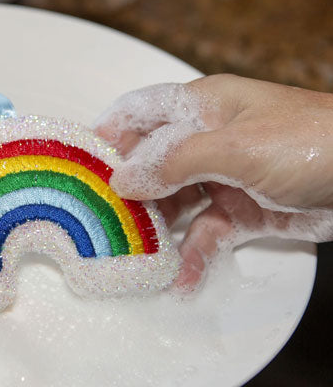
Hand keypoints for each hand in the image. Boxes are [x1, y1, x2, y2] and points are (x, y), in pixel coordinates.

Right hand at [95, 75, 332, 288]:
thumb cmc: (308, 141)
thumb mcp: (235, 146)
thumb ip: (174, 161)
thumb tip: (121, 179)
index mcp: (201, 107)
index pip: (139, 112)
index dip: (107, 134)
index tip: (79, 166)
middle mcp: (205, 141)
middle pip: (149, 164)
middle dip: (126, 193)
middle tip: (100, 224)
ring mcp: (221, 178)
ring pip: (173, 204)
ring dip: (155, 231)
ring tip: (134, 259)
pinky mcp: (240, 213)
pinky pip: (205, 235)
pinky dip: (192, 256)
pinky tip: (180, 279)